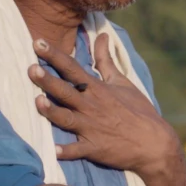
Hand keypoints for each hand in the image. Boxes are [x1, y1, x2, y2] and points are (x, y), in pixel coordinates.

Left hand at [29, 34, 175, 175]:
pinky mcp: (95, 148)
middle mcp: (92, 106)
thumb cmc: (138, 110)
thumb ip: (106, 59)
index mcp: (97, 89)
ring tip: (37, 102)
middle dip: (48, 80)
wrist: (154, 143)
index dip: (54, 55)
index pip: (72, 68)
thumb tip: (102, 35)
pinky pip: (78, 150)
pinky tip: (54, 151)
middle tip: (30, 69)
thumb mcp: (122, 82)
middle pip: (65, 91)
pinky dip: (67, 151)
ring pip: (67, 118)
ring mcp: (92, 128)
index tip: (37, 42)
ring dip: (52, 111)